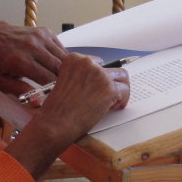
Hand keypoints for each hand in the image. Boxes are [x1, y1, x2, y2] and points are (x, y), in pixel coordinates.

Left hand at [0, 21, 68, 94]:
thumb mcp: (2, 81)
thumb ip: (20, 91)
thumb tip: (38, 102)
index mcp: (20, 61)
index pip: (48, 78)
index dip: (54, 89)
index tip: (54, 94)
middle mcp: (32, 46)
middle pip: (59, 67)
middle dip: (62, 79)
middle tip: (61, 88)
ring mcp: (40, 37)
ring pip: (63, 57)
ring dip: (64, 69)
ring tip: (60, 77)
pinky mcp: (46, 31)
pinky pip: (61, 48)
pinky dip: (62, 58)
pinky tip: (55, 64)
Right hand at [5, 53, 129, 180]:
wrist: (56, 122)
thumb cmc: (57, 108)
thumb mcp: (64, 82)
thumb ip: (80, 77)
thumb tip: (97, 82)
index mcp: (74, 59)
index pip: (97, 62)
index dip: (99, 76)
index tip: (97, 86)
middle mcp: (88, 63)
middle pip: (111, 68)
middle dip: (111, 82)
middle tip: (108, 95)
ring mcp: (100, 75)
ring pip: (122, 76)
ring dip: (120, 88)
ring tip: (114, 101)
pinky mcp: (109, 88)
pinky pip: (125, 90)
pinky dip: (122, 100)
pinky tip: (114, 108)